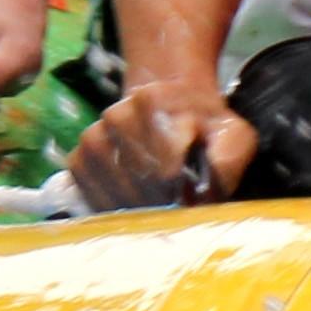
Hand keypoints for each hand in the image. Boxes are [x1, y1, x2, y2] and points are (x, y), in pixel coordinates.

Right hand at [69, 77, 253, 211]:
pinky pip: (93, 197)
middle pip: (140, 184)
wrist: (167, 105)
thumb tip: (207, 192)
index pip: (164, 167)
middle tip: (178, 202)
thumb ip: (228, 160)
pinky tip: (135, 200)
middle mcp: (115, 115)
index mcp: (154, 102)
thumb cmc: (204, 125)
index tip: (192, 197)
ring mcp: (92, 137)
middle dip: (164, 202)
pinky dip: (117, 208)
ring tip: (159, 200)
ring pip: (116, 195)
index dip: (183, 192)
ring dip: (142, 208)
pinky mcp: (78, 159)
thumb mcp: (232, 134)